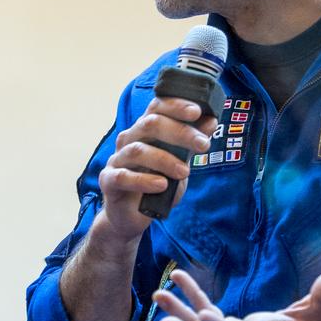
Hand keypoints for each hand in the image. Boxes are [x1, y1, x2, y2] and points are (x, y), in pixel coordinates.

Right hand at [97, 97, 215, 243]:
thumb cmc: (157, 184)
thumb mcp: (180, 162)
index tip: (197, 111)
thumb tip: (211, 120)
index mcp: (144, 130)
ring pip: (138, 150)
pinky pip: (123, 176)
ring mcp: (117, 159)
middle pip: (150, 124)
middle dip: (180, 132)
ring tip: (185, 172)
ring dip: (165, 160)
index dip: (176, 105)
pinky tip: (161, 185)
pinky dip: (144, 180)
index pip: (157, 107)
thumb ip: (191, 143)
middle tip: (203, 145)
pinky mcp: (108, 181)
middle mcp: (129, 139)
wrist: (132, 215)